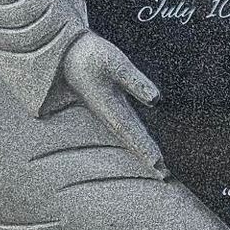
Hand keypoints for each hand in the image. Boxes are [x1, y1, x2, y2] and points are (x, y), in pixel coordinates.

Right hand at [63, 33, 166, 177]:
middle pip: (132, 141)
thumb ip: (135, 81)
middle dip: (147, 157)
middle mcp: (109, 114)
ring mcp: (107, 111)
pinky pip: (125, 127)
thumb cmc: (90, 55)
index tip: (159, 166)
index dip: (146, 150)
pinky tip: (140, 142)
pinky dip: (135, 137)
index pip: (133, 133)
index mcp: (111, 107)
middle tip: (164, 175)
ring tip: (157, 166)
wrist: (66, 54)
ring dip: (142, 150)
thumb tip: (156, 100)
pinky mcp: (107, 105)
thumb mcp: (116, 63)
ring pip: (128, 136)